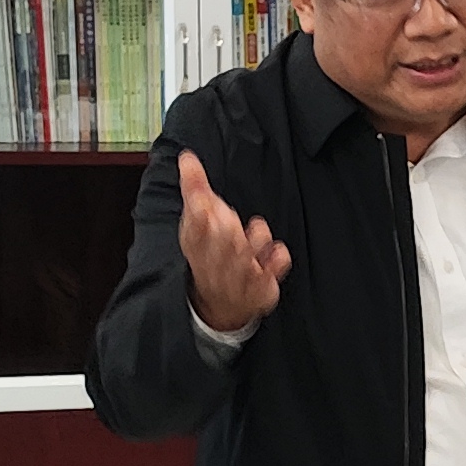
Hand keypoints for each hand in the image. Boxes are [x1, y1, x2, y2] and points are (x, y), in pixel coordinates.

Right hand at [177, 152, 288, 331]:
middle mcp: (216, 265)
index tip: (201, 201)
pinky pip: (274, 267)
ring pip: (248, 254)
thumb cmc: (208, 256)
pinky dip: (277, 257)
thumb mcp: (196, 225)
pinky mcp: (261, 289)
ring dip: (254, 239)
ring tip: (255, 232)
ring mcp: (239, 279)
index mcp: (197, 247)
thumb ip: (195, 191)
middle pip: (224, 240)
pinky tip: (274, 254)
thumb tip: (188, 158)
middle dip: (228, 227)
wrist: (219, 307)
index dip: (197, 215)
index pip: (194, 229)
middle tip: (230, 220)